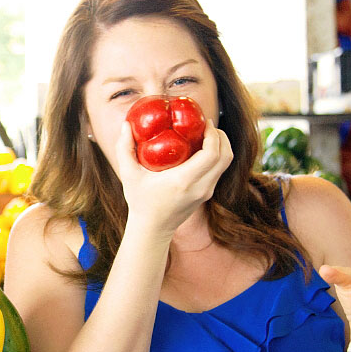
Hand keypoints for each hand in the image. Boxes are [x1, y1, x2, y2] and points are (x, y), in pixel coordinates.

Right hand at [115, 119, 232, 237]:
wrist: (152, 228)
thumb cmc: (140, 201)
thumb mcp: (128, 174)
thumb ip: (124, 148)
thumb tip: (125, 124)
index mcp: (184, 180)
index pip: (211, 154)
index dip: (213, 135)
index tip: (204, 122)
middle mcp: (200, 187)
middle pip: (225, 156)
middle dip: (221, 136)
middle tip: (207, 125)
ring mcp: (206, 192)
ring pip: (226, 163)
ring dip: (221, 145)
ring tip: (207, 134)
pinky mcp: (207, 194)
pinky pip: (219, 170)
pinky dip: (216, 156)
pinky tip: (202, 149)